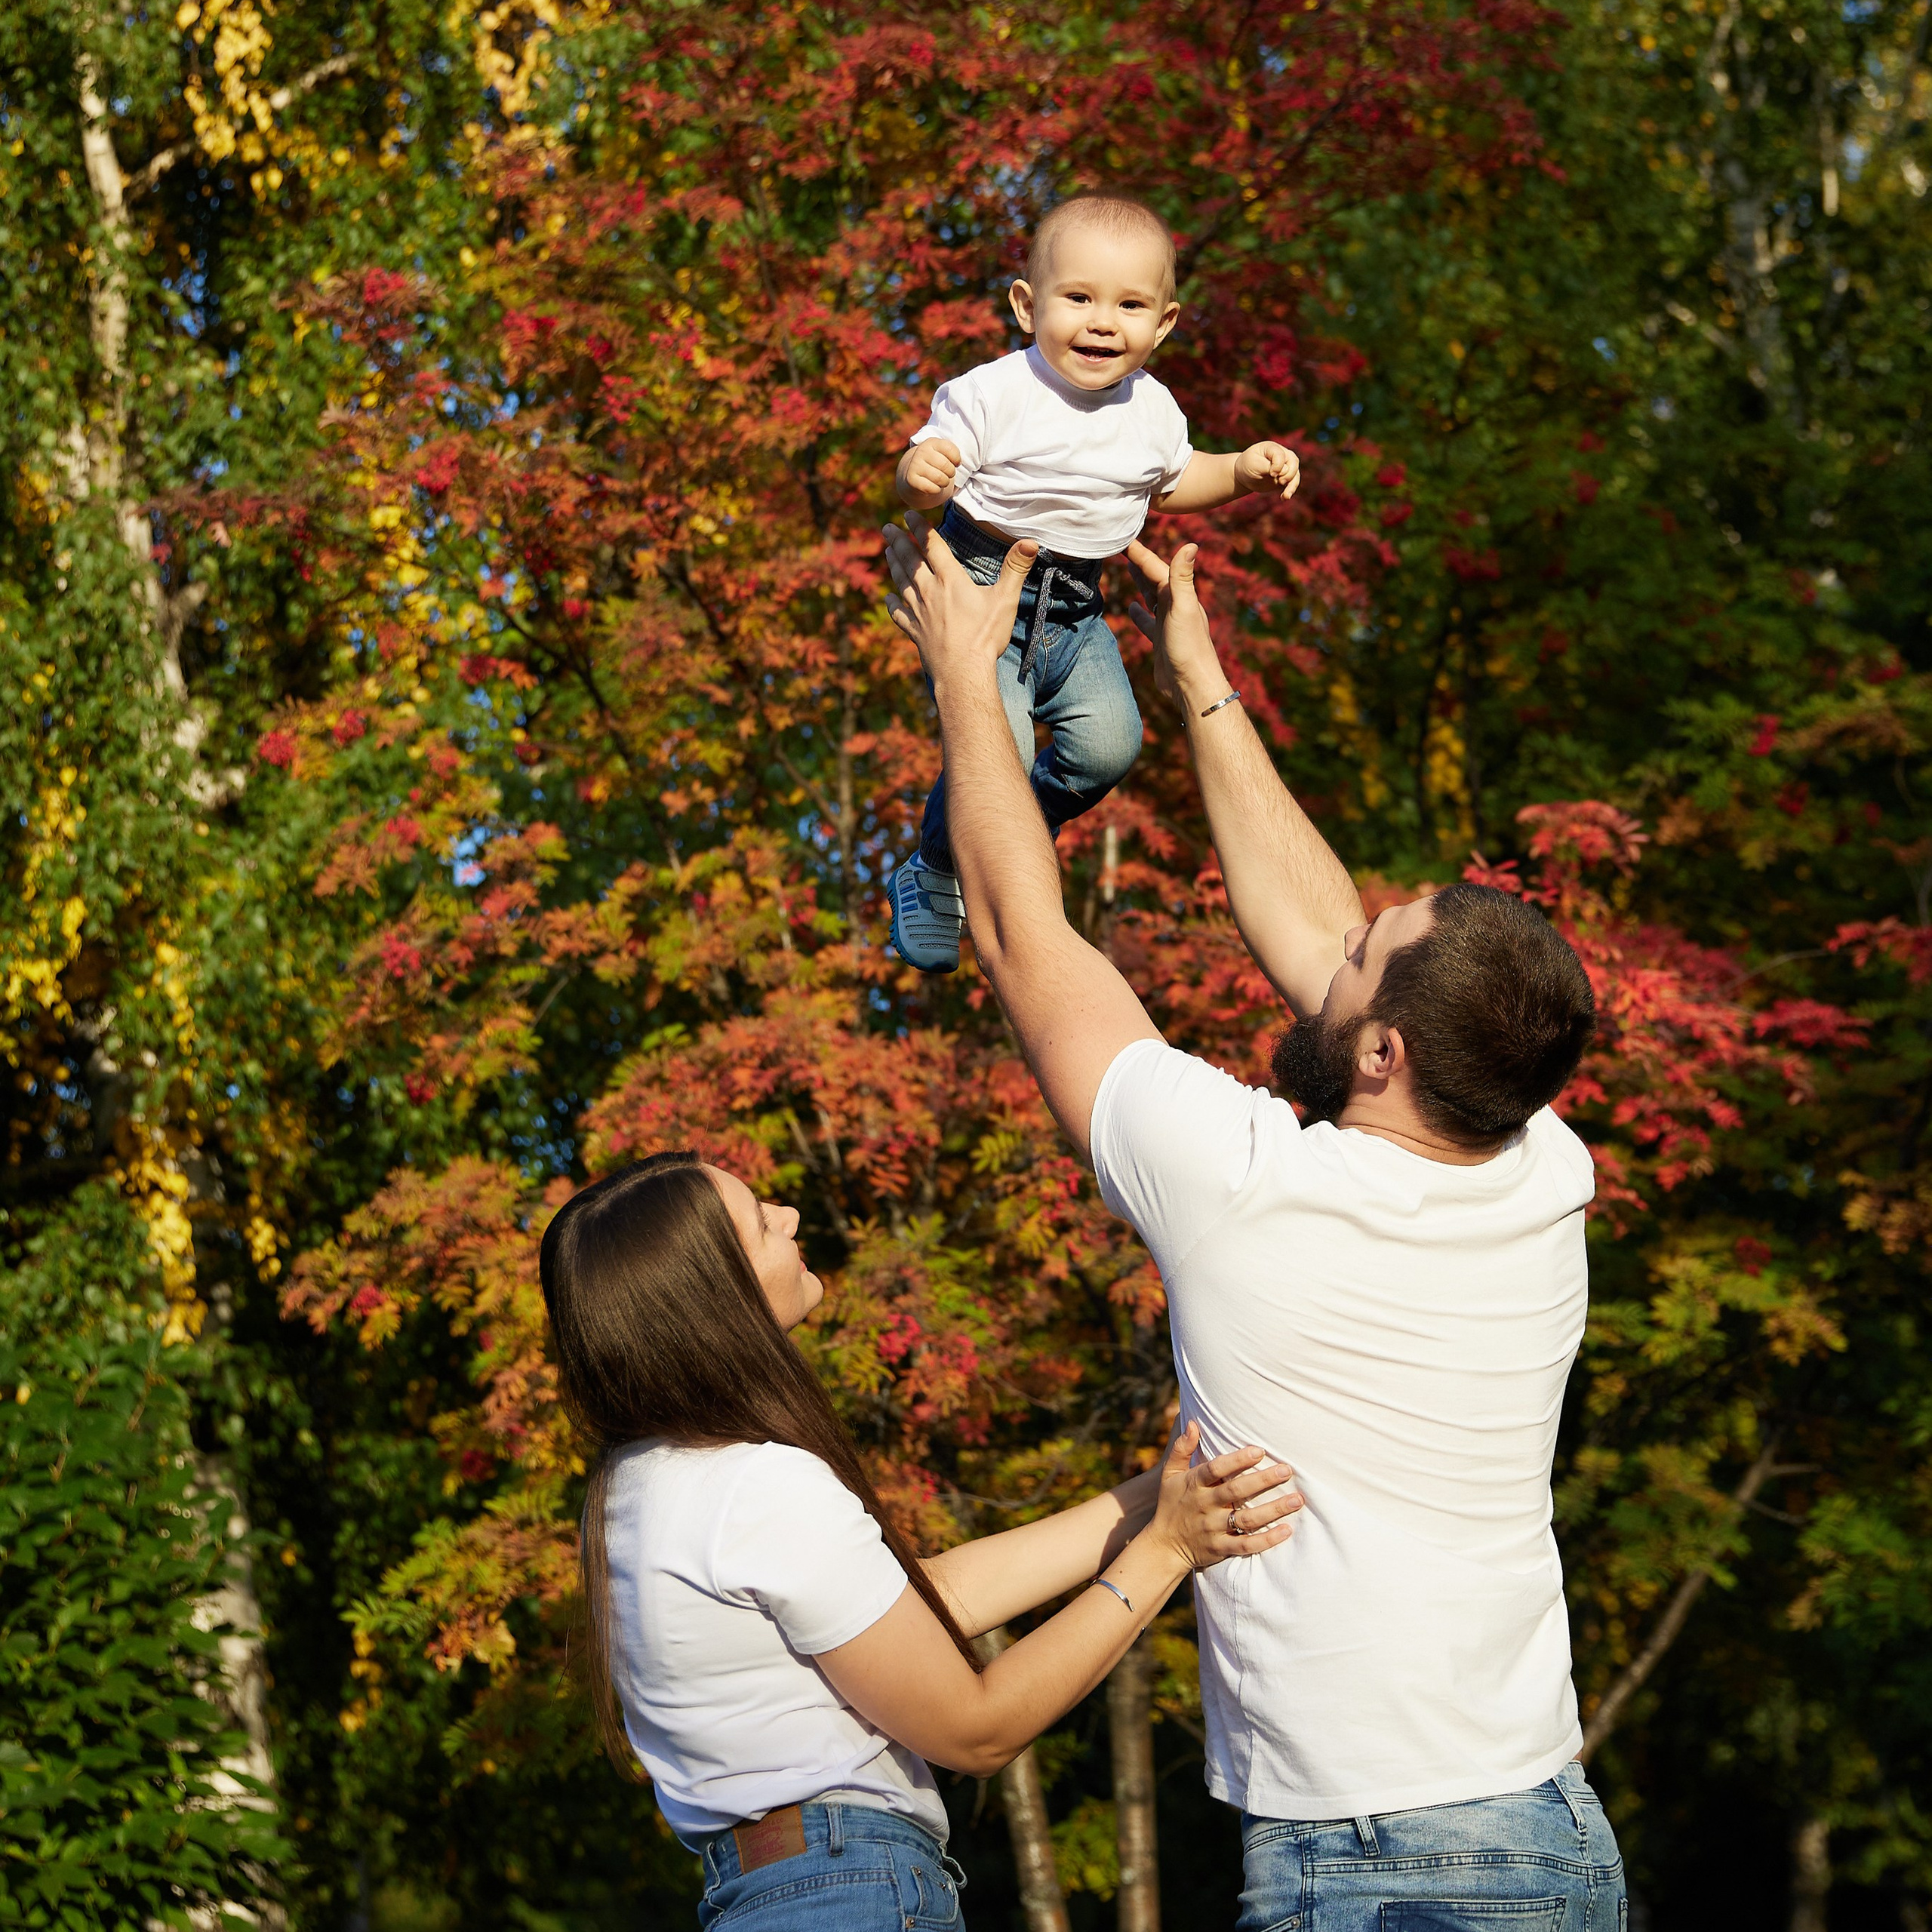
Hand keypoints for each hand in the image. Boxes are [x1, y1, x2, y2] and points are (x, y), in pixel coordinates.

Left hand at [882, 512, 1036, 692]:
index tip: (908, 515)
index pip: (931, 546)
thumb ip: (1015, 569)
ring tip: (887, 551)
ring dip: (893, 565)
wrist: (963, 673)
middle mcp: (929, 592)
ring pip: (901, 582)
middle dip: (898, 541)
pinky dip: (893, 604)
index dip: (919, 528)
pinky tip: (889, 598)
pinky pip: (899, 614)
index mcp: (950, 580)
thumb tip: (1030, 541)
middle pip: (910, 560)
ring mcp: (919, 613)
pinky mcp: (915, 633)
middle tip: (887, 527)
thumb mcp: (1005, 600)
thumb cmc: (985, 636)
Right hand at [901, 437, 963, 509]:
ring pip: (940, 478)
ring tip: (940, 480)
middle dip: (951, 473)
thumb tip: (958, 462)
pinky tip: (932, 486)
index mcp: (932, 442)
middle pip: (946, 466)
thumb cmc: (935, 465)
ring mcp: (915, 465)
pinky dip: (936, 490)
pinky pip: (931, 488)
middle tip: (947, 474)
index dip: (957, 460)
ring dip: (944, 483)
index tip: (954, 463)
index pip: (950, 450)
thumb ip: (953, 453)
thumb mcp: (943, 454)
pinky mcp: (911, 479)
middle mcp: (921, 451)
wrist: (914, 475)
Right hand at [1124, 539, 1222, 714]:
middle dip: (1139, 562)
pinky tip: (1132, 608)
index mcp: (1178, 595)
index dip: (1140, 553)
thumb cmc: (1188, 647)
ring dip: (1140, 582)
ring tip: (1128, 568)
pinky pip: (1147, 621)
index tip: (1123, 536)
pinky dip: (1139, 613)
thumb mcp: (1183, 608)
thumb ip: (1183, 578)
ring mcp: (1167, 623)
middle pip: (1154, 578)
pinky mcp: (1161, 640)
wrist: (1191, 685)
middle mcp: (1174, 606)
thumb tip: (1192, 544)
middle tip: (1122, 546)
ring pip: (1150, 596)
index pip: (1156, 567)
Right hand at [1147, 1420, 1301, 1570]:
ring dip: (1273, 1509)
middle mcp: (1205, 1505)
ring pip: (1247, 1519)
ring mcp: (1213, 1528)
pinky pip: (1247, 1545)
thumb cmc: (1171, 1503)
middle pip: (1236, 1491)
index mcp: (1194, 1484)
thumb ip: (1182, 1448)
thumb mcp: (1170, 1474)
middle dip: (1263, 1480)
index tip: (1259, 1451)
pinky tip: (1287, 1530)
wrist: (1163, 1545)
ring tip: (1296, 1499)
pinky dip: (1267, 1539)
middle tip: (1287, 1470)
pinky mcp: (1221, 1548)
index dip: (1237, 1460)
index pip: (1216, 1469)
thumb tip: (1192, 1422)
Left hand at [1235, 440, 1300, 499]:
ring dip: (1292, 486)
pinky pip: (1293, 483)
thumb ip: (1268, 466)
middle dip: (1289, 474)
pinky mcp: (1286, 476)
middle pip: (1293, 463)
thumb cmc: (1248, 466)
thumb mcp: (1254, 465)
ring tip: (1286, 497)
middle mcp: (1282, 454)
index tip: (1271, 474)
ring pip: (1295, 474)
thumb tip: (1285, 470)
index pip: (1281, 455)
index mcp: (1272, 448)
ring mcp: (1286, 465)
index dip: (1278, 465)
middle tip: (1280, 482)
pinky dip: (1290, 491)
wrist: (1245, 475)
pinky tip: (1284, 498)